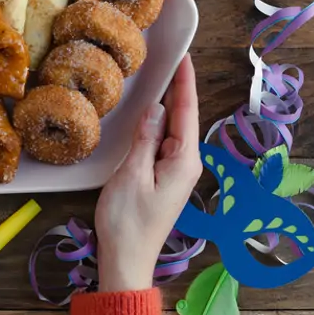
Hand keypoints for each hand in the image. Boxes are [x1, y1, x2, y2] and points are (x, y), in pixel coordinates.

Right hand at [95, 54, 201, 291]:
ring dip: (168, 103)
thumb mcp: (131, 174)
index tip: (184, 54)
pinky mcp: (164, 176)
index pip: (187, 111)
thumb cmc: (127, 221)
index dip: (185, 81)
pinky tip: (150, 110)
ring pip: (173, 128)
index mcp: (184, 160)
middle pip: (184, 117)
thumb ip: (145, 138)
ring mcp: (176, 170)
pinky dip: (159, 122)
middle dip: (178, 87)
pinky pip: (164, 140)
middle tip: (170, 56)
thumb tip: (156, 107)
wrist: (126, 259)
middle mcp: (187, 163)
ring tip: (160, 74)